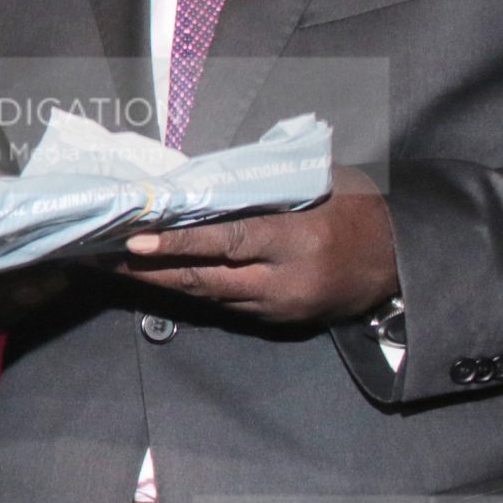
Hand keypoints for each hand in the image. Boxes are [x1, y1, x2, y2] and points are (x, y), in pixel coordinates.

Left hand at [119, 164, 397, 323]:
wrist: (401, 259)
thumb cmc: (355, 206)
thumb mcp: (317, 182)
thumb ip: (261, 186)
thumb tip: (197, 181)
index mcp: (297, 239)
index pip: (228, 241)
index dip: (179, 243)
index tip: (134, 241)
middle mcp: (286, 280)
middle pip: (205, 279)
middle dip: (149, 271)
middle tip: (101, 258)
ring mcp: (281, 307)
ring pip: (209, 297)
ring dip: (161, 283)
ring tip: (116, 267)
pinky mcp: (279, 321)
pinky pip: (226, 306)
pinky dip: (191, 291)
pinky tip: (159, 279)